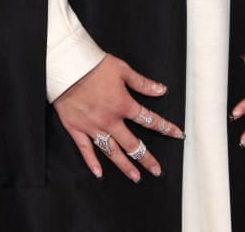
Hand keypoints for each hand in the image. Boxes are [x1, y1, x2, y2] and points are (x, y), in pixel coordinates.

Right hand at [53, 53, 183, 182]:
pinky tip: (99, 173)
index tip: (176, 134)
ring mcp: (93, 127)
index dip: (165, 127)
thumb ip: (142, 83)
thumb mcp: (123, 70)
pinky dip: (92, 163)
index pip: (149, 120)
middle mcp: (110, 120)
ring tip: (135, 177)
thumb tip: (161, 90)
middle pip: (132, 144)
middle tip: (156, 170)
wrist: (68, 66)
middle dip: (146, 158)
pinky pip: (85, 150)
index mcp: (123, 105)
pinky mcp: (76, 129)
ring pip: (112, 152)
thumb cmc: (94, 65)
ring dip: (125, 166)